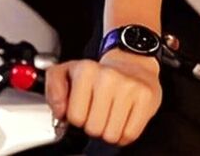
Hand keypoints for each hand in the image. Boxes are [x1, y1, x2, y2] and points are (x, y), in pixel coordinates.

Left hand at [45, 49, 161, 146]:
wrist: (130, 63)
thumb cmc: (97, 74)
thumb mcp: (68, 73)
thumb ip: (53, 89)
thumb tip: (59, 111)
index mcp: (86, 70)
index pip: (74, 116)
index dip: (77, 117)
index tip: (83, 107)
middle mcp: (108, 76)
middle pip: (93, 128)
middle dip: (94, 125)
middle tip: (98, 110)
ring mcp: (129, 87)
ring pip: (111, 135)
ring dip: (109, 130)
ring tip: (111, 112)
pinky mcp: (146, 98)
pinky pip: (130, 135)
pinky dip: (125, 133)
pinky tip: (123, 116)